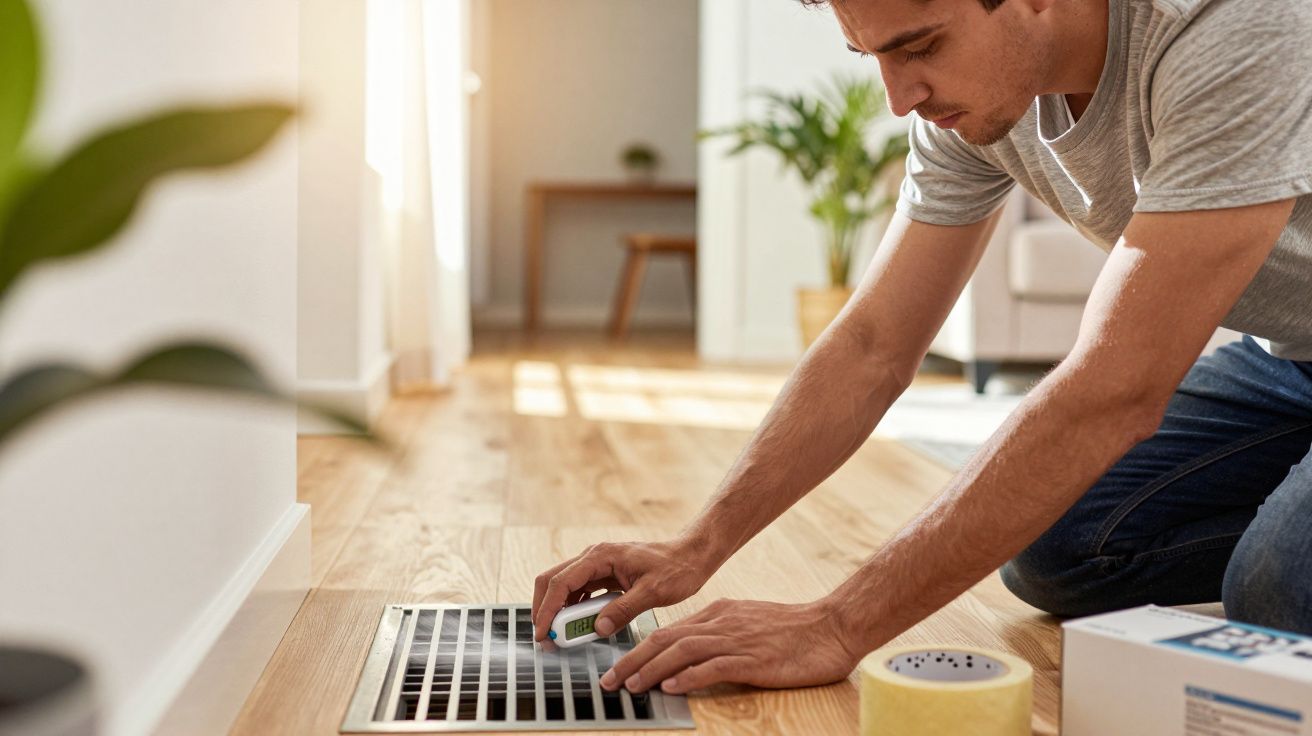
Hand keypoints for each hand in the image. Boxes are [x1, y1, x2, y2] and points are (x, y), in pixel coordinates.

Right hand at [531, 539, 713, 641]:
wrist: (691, 556)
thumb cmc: (676, 568)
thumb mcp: (652, 592)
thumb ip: (623, 610)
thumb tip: (599, 628)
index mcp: (601, 556)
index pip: (561, 583)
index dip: (547, 609)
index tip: (544, 633)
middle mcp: (594, 557)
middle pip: (553, 581)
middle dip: (545, 609)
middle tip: (547, 638)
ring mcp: (597, 566)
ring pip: (564, 587)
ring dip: (559, 611)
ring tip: (562, 637)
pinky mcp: (604, 575)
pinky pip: (580, 593)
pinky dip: (575, 610)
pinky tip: (580, 626)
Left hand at [598, 598, 862, 694]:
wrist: (832, 627)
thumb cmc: (794, 630)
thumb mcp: (748, 624)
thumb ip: (720, 635)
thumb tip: (691, 657)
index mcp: (718, 614)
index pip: (669, 630)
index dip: (639, 649)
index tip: (620, 666)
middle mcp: (721, 623)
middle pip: (665, 639)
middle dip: (633, 660)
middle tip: (611, 681)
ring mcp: (736, 640)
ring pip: (682, 651)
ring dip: (651, 670)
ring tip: (631, 686)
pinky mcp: (753, 660)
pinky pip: (713, 666)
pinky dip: (688, 676)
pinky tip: (671, 686)